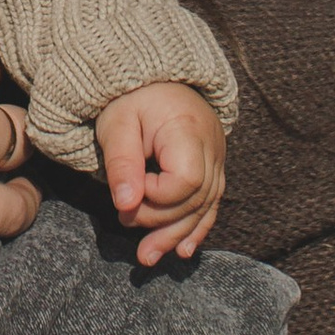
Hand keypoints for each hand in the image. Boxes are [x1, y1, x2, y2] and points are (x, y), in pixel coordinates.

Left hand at [96, 84, 224, 264]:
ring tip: (147, 256)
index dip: (156, 196)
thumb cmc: (132, 98)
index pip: (185, 180)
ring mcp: (217, 158)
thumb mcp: (117, 123)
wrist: (155, 78)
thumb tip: (126, 205)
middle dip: (160, 221)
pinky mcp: (214, 168)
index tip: (127, 191)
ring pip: (205, 206)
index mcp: (188, 129)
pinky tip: (183, 250)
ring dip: (176, 235)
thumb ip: (122, 163)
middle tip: (122, 220)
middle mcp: (212, 146)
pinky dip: (196, 228)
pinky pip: (211, 203)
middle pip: (196, 198)